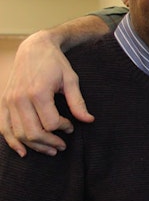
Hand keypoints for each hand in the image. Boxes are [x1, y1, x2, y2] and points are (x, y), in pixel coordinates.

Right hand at [0, 30, 93, 156]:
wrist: (33, 48)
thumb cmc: (55, 63)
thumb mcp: (71, 79)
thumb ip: (78, 102)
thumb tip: (89, 120)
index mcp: (38, 92)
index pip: (51, 123)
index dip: (64, 128)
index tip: (71, 126)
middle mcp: (20, 98)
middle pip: (33, 132)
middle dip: (50, 142)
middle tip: (62, 146)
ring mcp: (9, 101)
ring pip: (18, 133)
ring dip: (35, 146)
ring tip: (50, 150)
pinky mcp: (4, 102)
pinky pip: (3, 127)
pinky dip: (12, 142)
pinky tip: (23, 152)